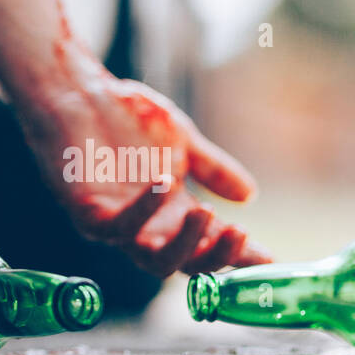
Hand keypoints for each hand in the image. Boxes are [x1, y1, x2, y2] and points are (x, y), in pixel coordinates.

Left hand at [14, 46, 270, 276]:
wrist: (79, 89)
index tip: (275, 260)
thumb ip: (213, 169)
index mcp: (170, 215)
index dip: (240, 256)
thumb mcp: (182, 142)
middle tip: (240, 234)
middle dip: (214, 256)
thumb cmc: (125, 116)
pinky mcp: (85, 210)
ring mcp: (114, 223)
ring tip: (208, 212)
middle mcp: (144, 228)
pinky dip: (142, 211)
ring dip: (184, 243)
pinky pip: (115, 227)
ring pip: (152, 259)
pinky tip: (163, 185)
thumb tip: (251, 196)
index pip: (209, 246)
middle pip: (183, 266)